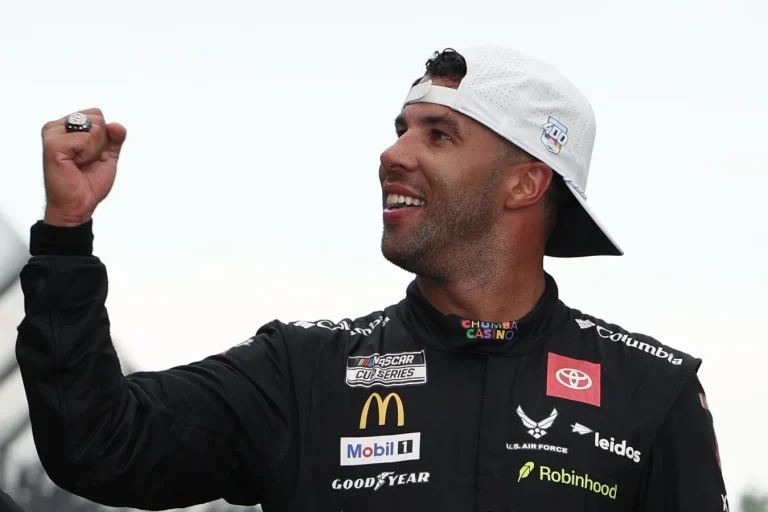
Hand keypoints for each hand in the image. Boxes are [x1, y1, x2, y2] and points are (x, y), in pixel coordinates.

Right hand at [41, 108, 126, 226]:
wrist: (80, 204)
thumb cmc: (89, 181)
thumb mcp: (108, 155)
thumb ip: (115, 137)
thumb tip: (116, 125)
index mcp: (69, 126)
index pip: (97, 114)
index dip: (104, 137)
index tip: (92, 154)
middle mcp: (58, 127)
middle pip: (97, 118)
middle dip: (100, 143)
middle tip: (86, 160)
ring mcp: (53, 133)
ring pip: (93, 127)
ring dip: (94, 150)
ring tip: (80, 163)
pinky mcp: (52, 143)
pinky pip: (85, 138)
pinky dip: (87, 154)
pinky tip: (75, 164)